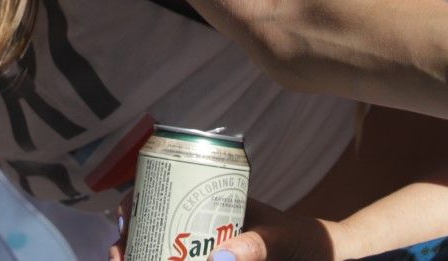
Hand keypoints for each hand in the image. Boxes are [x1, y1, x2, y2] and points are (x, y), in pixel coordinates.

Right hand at [111, 198, 333, 260]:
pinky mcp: (217, 260)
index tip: (122, 218)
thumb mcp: (283, 238)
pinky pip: (183, 260)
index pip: (168, 192)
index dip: (138, 204)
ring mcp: (210, 250)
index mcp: (217, 202)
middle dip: (130, 238)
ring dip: (142, 254)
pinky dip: (165, 260)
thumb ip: (258, 246)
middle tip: (118, 253)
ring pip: (164, 249)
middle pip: (155, 227)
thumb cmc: (309, 241)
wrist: (328, 258)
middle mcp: (206, 225)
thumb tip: (217, 258)